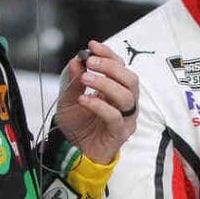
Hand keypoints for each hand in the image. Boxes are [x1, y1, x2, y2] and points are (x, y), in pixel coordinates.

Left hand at [55, 40, 139, 163]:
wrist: (75, 152)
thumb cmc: (78, 126)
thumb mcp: (69, 99)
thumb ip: (73, 81)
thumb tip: (76, 60)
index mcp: (116, 91)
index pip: (121, 67)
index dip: (109, 55)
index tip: (93, 46)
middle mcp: (124, 103)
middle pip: (130, 79)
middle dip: (111, 67)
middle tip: (90, 63)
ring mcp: (125, 118)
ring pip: (127, 96)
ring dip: (106, 83)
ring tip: (85, 79)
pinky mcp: (119, 133)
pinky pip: (115, 117)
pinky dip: (99, 105)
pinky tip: (84, 100)